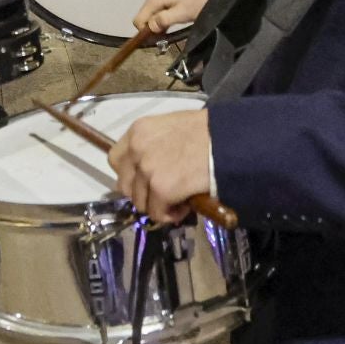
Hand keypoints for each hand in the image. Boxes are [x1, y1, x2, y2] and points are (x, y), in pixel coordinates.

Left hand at [108, 109, 212, 224]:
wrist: (228, 141)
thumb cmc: (207, 132)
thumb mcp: (171, 128)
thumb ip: (154, 145)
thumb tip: (148, 169)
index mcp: (138, 131)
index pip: (116, 160)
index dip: (130, 174)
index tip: (146, 180)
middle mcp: (137, 149)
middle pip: (125, 185)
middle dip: (143, 193)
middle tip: (163, 194)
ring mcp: (147, 170)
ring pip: (140, 203)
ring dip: (158, 205)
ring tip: (178, 199)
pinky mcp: (161, 190)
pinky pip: (157, 213)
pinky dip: (170, 215)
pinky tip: (185, 205)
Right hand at [132, 0, 210, 33]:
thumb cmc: (198, 1)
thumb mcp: (181, 14)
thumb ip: (163, 20)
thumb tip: (150, 28)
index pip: (138, 20)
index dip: (145, 32)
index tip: (158, 38)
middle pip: (144, 17)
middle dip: (152, 28)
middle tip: (167, 35)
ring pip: (151, 14)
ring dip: (158, 23)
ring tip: (172, 27)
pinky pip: (157, 9)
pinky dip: (162, 17)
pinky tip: (173, 20)